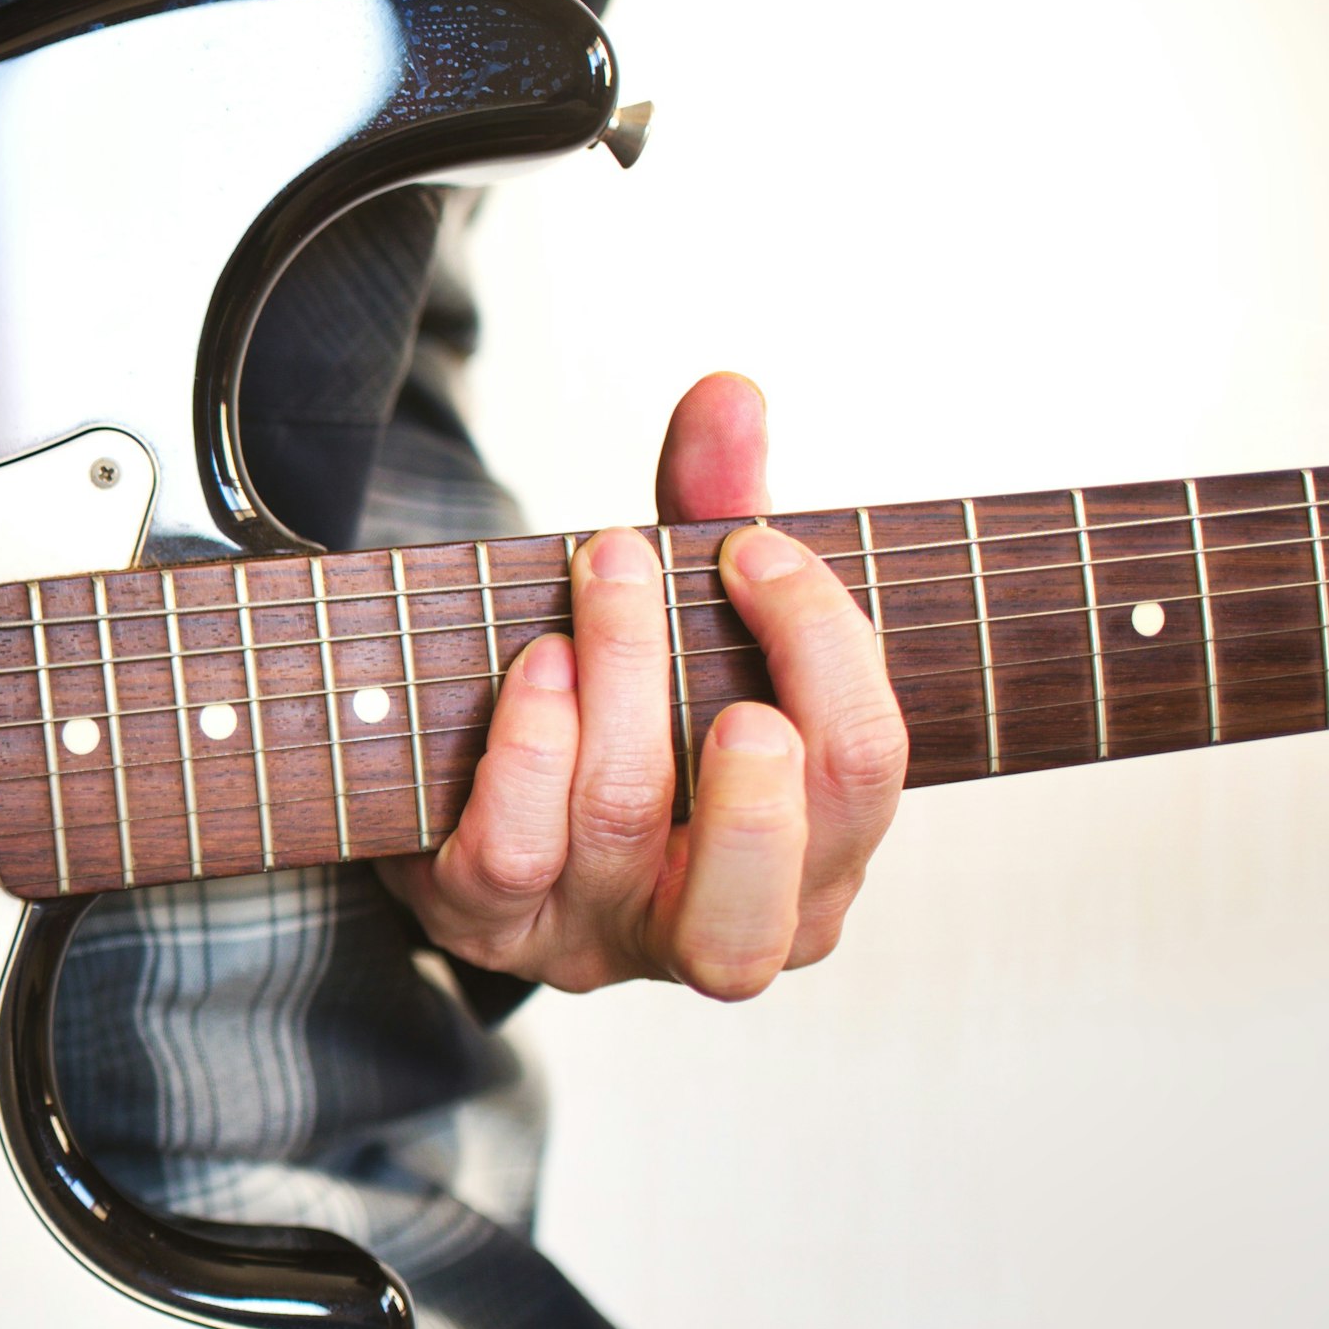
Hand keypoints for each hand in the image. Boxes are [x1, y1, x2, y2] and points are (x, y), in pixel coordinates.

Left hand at [379, 373, 905, 998]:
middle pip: (772, 861)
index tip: (755, 544)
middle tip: (721, 593)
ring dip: (623, 677)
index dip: (822, 646)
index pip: (862, 767)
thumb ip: (716, 508)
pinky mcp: (490, 922)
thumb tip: (728, 393)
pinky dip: (527, 750)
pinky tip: (539, 664)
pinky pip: (512, 856)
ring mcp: (601, 934)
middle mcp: (726, 921)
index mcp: (819, 857)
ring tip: (608, 573)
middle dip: (750, 728)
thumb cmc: (621, 706)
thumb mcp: (688, 614)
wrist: (466, 790)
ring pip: (626, 829)